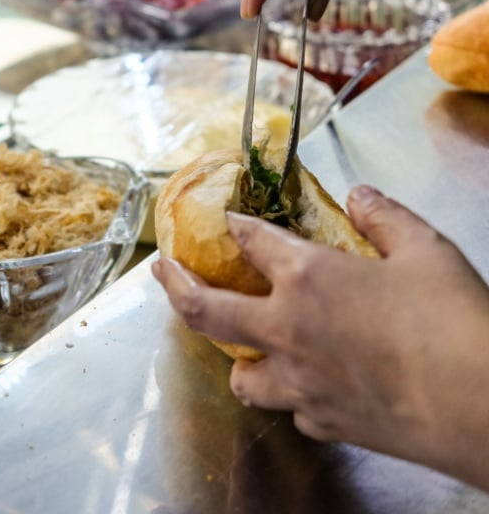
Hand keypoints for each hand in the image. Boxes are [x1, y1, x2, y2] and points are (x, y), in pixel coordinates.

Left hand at [152, 185, 488, 490]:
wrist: (485, 408)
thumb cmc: (456, 324)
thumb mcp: (426, 250)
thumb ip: (385, 218)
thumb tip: (361, 196)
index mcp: (306, 278)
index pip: (251, 240)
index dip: (236, 224)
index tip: (228, 219)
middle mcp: (288, 329)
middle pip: (205, 309)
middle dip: (175, 285)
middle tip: (162, 271)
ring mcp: (299, 382)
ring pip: (240, 375)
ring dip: (235, 356)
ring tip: (242, 343)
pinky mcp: (324, 422)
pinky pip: (291, 407)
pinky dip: (291, 393)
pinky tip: (308, 384)